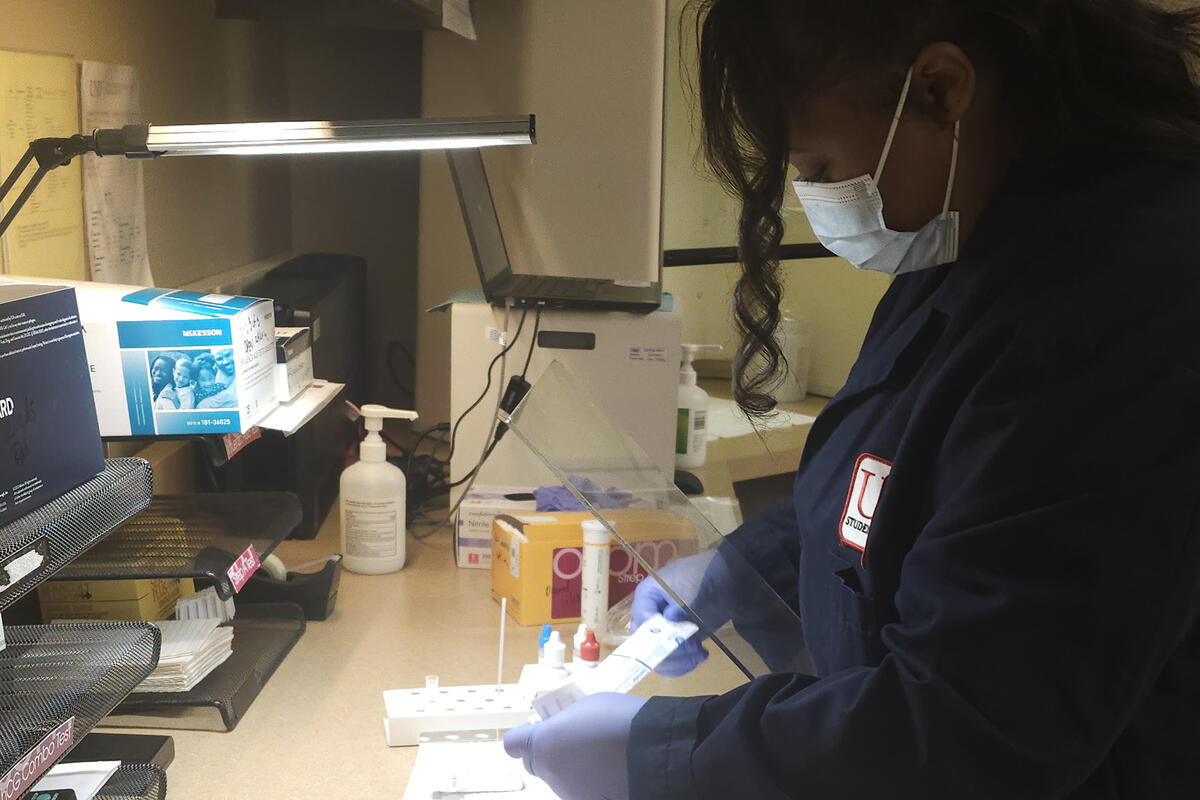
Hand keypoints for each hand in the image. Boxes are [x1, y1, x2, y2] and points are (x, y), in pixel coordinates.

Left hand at [504, 693, 645, 799]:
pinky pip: (583, 789)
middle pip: (537, 763)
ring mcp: (570, 793)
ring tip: (601, 754)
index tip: (536, 729)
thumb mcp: (585, 706)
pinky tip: (611, 769)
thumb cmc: (618, 720)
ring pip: (562, 778)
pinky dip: (592, 781)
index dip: (522, 736)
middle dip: (548, 752)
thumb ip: (565, 720)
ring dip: (573, 767)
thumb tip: (564, 728)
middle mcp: (550, 773)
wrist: (652, 750)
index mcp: (543, 744)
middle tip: (572, 739)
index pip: (513, 745)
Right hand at [630, 550, 729, 676]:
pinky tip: (700, 655)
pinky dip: (684, 664)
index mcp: (646, 597)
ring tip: (700, 652)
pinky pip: (671, 662)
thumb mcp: (691, 591)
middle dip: (670, 652)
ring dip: (680, 661)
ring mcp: (661, 631)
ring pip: (658, 658)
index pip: (642, 625)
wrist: (726, 580)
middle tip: (692, 648)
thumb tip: (669, 619)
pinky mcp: (675, 642)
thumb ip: (679, 607)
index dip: (657, 637)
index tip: (679, 640)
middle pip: (647, 646)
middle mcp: (648, 616)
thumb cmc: (704, 579)